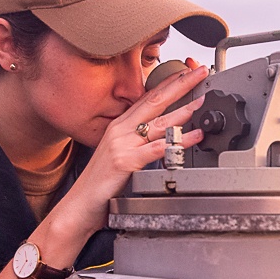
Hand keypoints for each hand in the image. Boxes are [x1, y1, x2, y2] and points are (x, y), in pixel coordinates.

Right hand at [52, 64, 208, 236]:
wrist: (78, 207)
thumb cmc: (101, 184)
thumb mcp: (121, 155)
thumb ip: (139, 143)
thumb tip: (163, 136)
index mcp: (121, 127)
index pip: (149, 98)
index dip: (169, 83)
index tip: (187, 71)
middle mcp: (121, 131)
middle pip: (155, 102)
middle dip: (180, 85)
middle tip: (199, 72)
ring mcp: (121, 145)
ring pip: (157, 124)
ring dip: (182, 112)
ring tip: (201, 104)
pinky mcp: (123, 163)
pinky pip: (152, 150)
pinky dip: (171, 143)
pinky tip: (187, 138)